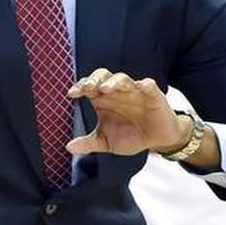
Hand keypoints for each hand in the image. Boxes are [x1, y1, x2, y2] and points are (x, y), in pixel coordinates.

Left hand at [65, 68, 184, 155]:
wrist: (156, 141)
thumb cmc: (130, 136)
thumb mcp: (106, 142)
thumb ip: (89, 143)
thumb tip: (69, 147)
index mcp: (102, 99)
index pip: (88, 86)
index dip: (79, 87)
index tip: (72, 94)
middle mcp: (116, 92)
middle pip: (103, 76)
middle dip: (95, 79)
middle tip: (88, 88)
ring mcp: (134, 92)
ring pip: (122, 79)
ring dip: (114, 82)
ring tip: (106, 88)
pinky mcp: (152, 96)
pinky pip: (148, 85)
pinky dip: (144, 84)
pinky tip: (140, 86)